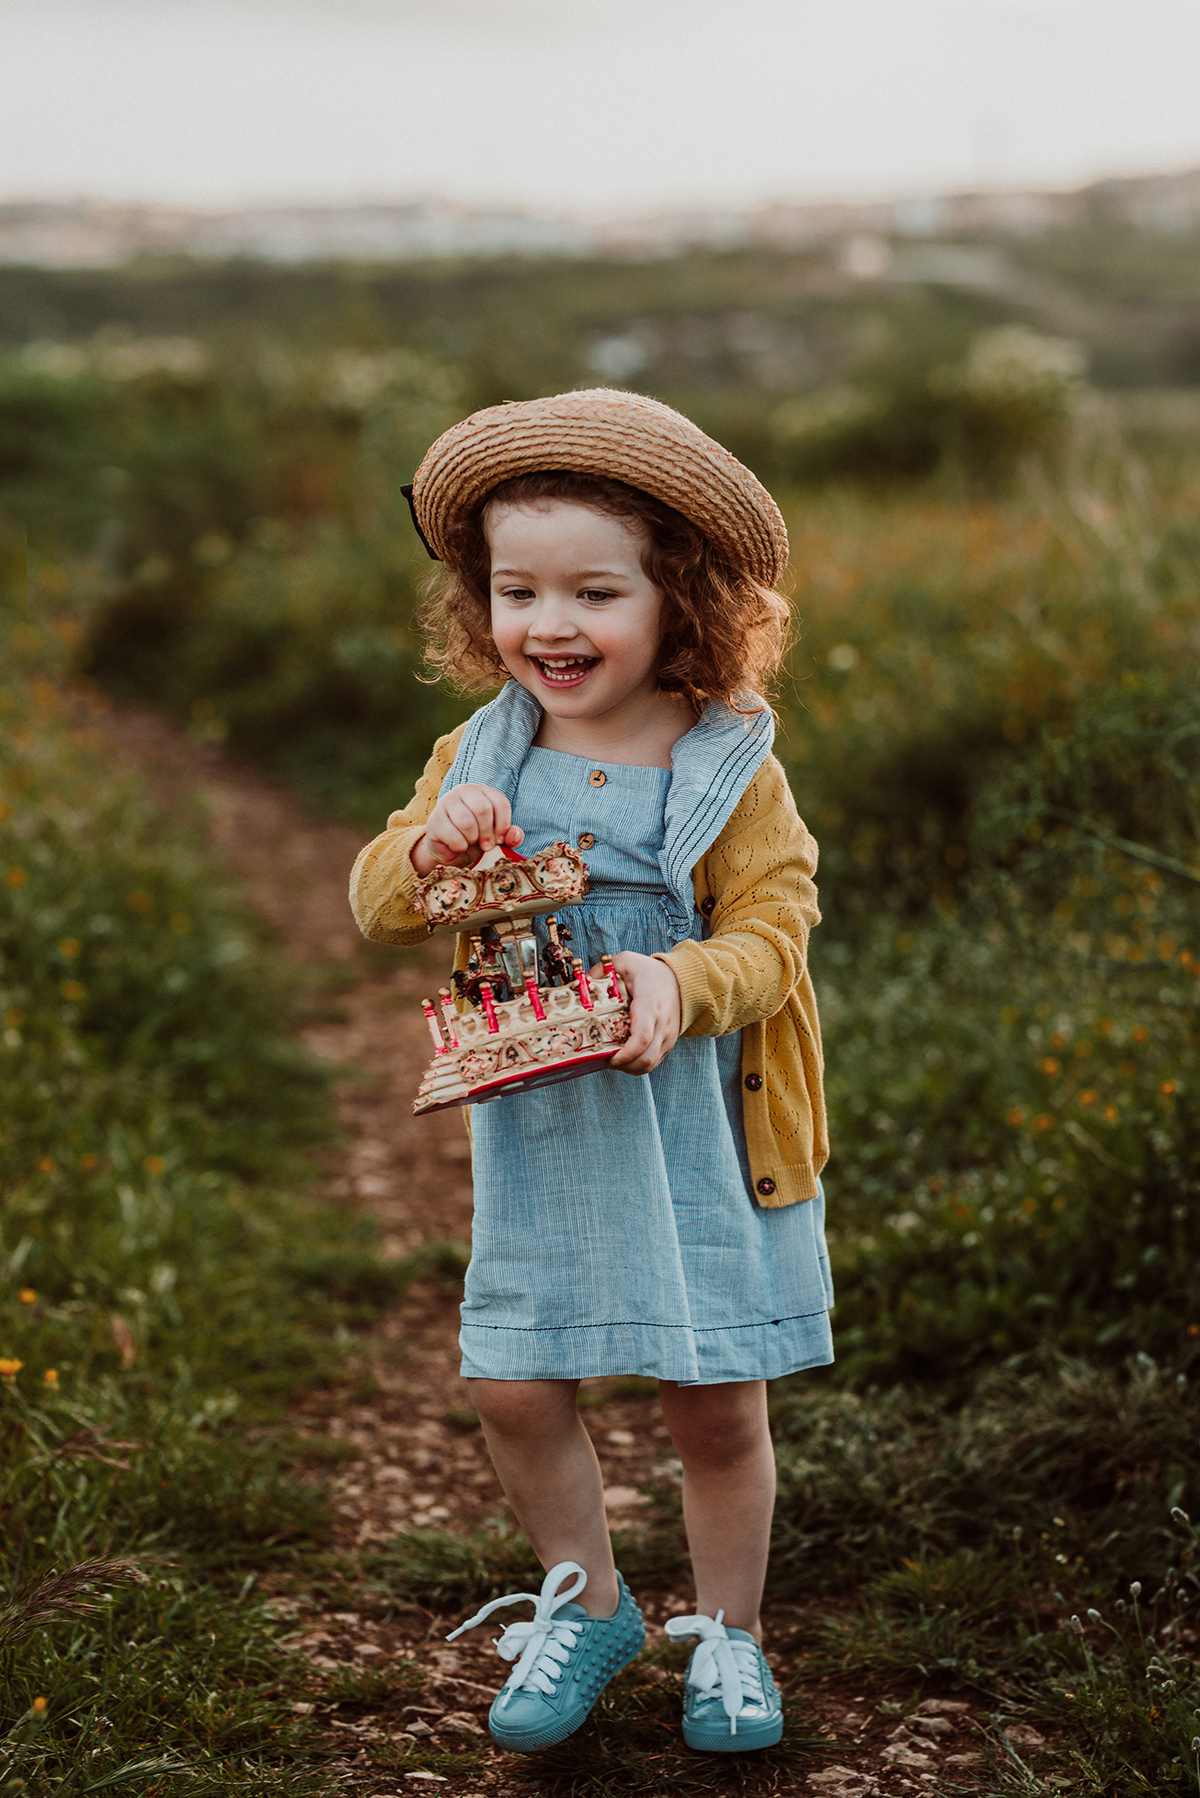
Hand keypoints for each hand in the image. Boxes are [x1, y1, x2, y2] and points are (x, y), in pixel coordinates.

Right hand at [411, 784, 523, 875]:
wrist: (449, 850)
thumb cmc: (477, 839)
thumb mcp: (497, 837)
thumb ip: (510, 836)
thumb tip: (515, 836)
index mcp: (483, 792)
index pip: (500, 803)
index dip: (504, 825)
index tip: (500, 839)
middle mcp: (464, 791)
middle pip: (482, 809)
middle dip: (487, 832)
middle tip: (486, 845)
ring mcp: (446, 803)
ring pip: (466, 822)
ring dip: (472, 839)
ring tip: (470, 843)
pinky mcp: (434, 819)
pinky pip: (452, 835)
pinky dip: (459, 846)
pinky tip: (457, 845)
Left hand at [603, 952, 680, 1074]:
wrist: (680, 980)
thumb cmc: (650, 972)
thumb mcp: (626, 961)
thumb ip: (603, 970)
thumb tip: (583, 982)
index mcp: (650, 1005)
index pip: (642, 1038)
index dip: (625, 1054)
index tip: (609, 1057)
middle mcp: (662, 1024)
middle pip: (645, 1058)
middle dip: (622, 1065)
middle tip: (604, 1060)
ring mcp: (667, 1036)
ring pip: (650, 1064)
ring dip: (629, 1068)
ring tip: (613, 1060)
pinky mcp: (668, 1043)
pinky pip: (653, 1062)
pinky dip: (637, 1066)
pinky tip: (624, 1059)